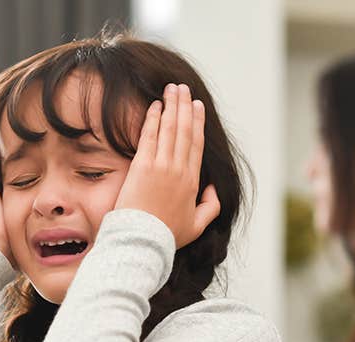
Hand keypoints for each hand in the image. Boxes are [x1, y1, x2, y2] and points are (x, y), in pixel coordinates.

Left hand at [114, 83, 220, 247]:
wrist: (143, 241)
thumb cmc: (167, 235)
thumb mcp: (197, 225)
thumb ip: (210, 206)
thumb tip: (212, 188)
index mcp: (193, 182)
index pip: (196, 145)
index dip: (197, 122)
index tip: (196, 106)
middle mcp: (179, 170)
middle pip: (185, 131)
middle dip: (184, 106)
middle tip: (182, 88)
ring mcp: (161, 167)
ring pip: (170, 129)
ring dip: (171, 106)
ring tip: (170, 89)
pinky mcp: (142, 167)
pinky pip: (149, 136)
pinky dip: (153, 119)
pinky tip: (154, 105)